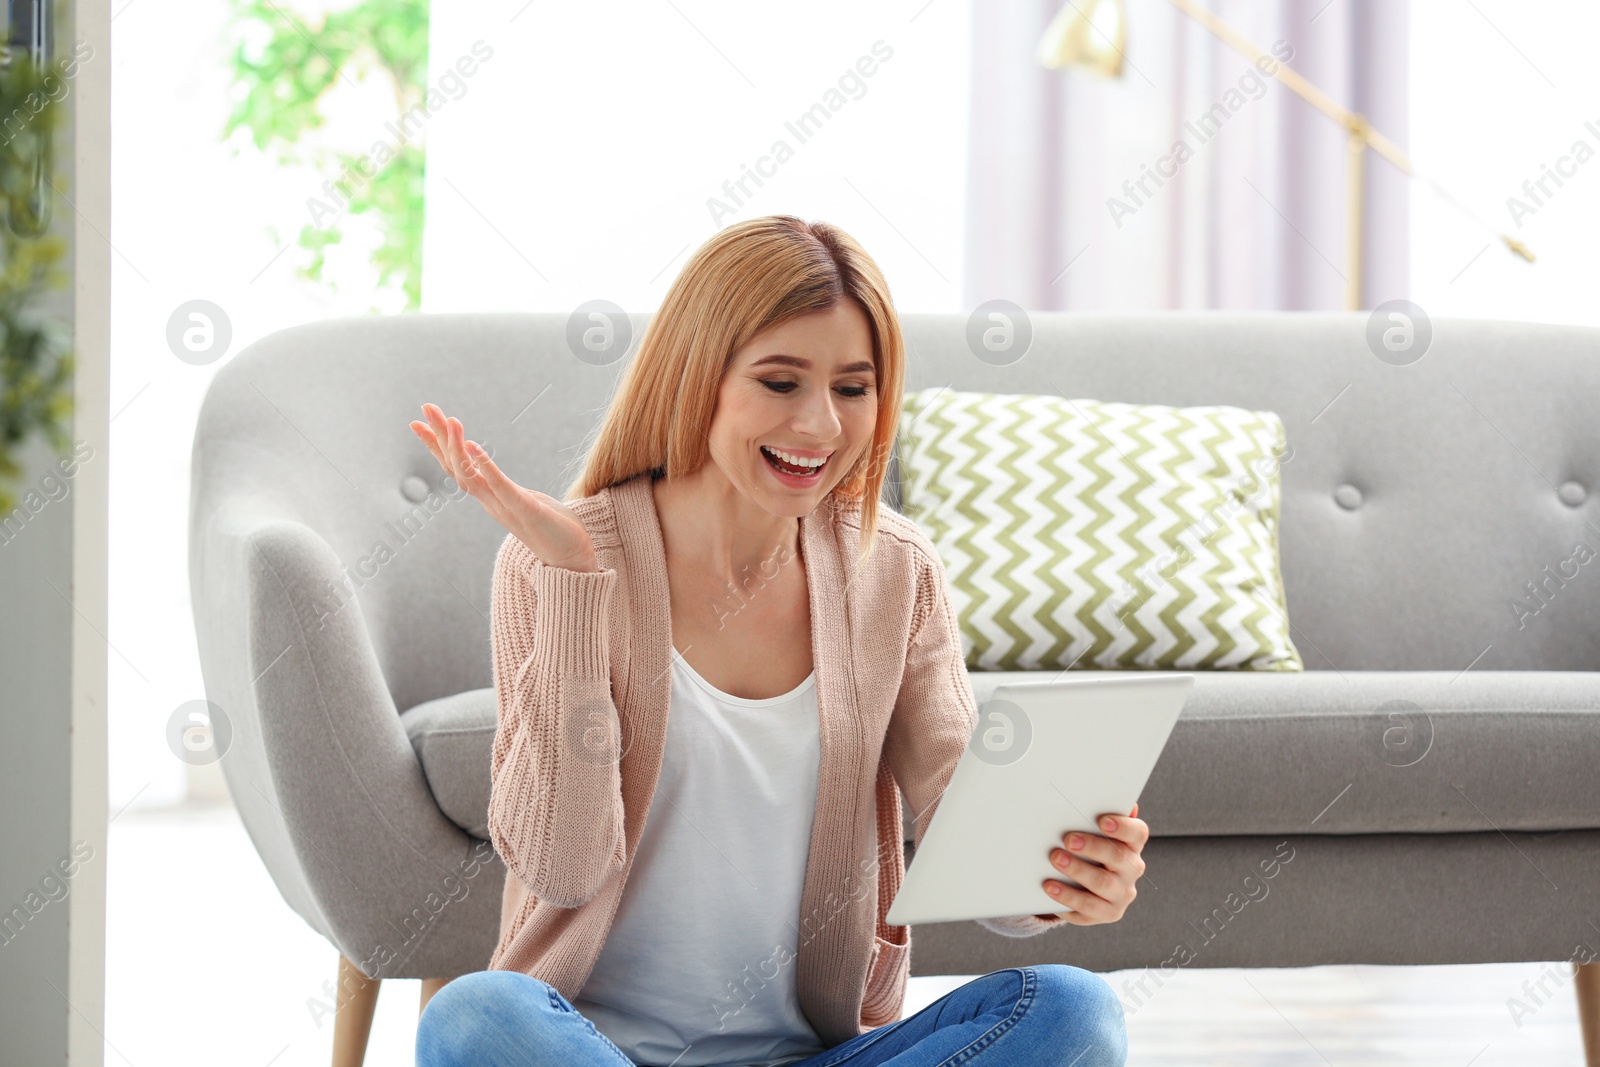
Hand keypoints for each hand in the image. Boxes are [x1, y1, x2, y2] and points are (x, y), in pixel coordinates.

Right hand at [410, 403, 598, 572]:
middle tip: (426, 407)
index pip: (456, 467)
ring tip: (452, 421)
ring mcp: (505, 507)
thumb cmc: (552, 528)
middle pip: (455, 467)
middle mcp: (490, 502)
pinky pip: (501, 487)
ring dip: (458, 449)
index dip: (436, 445)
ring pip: (470, 477)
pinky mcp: (526, 511)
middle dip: (439, 437)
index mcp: (490, 497)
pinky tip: (474, 447)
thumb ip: (505, 488)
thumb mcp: (522, 500)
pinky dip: (486, 467)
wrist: (573, 560)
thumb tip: (494, 474)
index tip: (417, 422)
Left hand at [1036, 802, 1147, 924]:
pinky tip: (1050, 887)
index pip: (1137, 833)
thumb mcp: (1094, 832)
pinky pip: (1088, 909)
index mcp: (1132, 845)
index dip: (1123, 827)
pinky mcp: (1106, 913)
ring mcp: (1121, 894)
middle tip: (1068, 840)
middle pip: (1118, 858)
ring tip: (1055, 859)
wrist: (1087, 885)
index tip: (1102, 820)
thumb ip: (1097, 814)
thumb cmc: (1089, 849)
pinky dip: (1067, 898)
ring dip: (1078, 871)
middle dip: (1092, 848)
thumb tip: (1103, 796)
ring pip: (1103, 884)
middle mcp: (1132, 870)